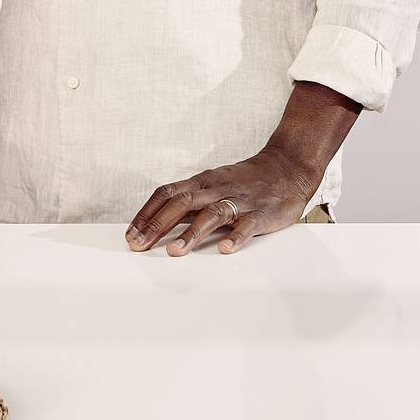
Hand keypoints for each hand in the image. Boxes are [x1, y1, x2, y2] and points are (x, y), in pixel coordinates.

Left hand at [127, 147, 324, 256]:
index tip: (130, 235)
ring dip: (190, 233)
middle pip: (182, 203)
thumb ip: (189, 202)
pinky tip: (224, 250)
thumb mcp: (214, 184)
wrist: (289, 167)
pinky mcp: (261, 213)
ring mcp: (239, 201)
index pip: (167, 193)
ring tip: (174, 252)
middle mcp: (217, 189)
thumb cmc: (246, 180)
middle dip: (157, 225)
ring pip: (211, 214)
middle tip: (139, 246)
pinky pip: (247, 225)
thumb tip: (156, 223)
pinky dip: (235, 238)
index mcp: (203, 182)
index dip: (146, 213)